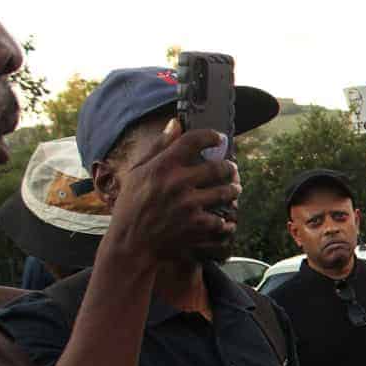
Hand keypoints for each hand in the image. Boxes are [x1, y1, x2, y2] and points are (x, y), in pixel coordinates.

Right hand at [102, 118, 239, 265]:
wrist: (131, 242)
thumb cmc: (132, 205)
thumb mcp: (138, 172)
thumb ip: (159, 147)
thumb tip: (175, 123)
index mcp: (162, 166)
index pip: (193, 141)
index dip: (211, 136)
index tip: (219, 138)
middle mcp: (177, 183)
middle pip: (219, 168)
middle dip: (230, 168)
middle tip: (231, 168)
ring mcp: (189, 205)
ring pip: (226, 192)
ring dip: (233, 190)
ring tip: (233, 190)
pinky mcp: (196, 225)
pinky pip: (223, 219)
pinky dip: (227, 220)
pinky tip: (226, 218)